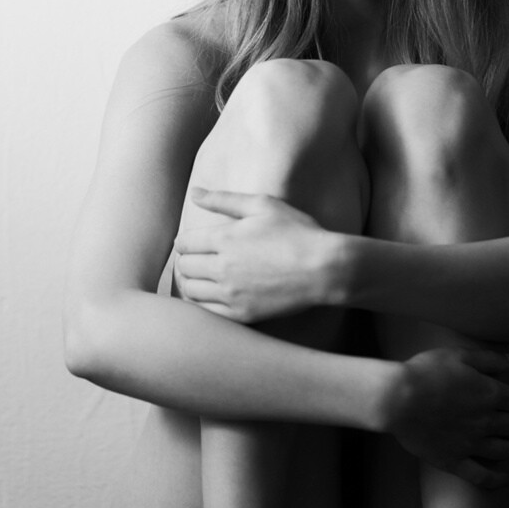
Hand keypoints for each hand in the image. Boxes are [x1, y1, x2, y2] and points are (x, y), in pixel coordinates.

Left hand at [174, 188, 330, 322]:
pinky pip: (207, 313)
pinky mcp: (242, 314)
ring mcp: (231, 294)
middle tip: (198, 260)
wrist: (325, 269)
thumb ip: (224, 199)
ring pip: (191, 291)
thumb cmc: (298, 232)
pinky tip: (213, 297)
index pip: (183, 243)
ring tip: (203, 279)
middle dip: (188, 261)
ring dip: (192, 283)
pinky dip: (203, 305)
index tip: (194, 244)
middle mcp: (222, 267)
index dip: (185, 242)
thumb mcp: (263, 205)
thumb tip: (194, 193)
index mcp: (224, 238)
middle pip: (185, 267)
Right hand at [382, 346, 508, 487]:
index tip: (506, 398)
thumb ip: (490, 359)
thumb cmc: (425, 373)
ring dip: (507, 443)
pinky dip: (497, 480)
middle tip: (501, 417)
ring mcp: (471, 444)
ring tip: (499, 439)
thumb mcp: (458, 355)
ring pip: (505, 450)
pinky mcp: (454, 461)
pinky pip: (483, 477)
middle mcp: (486, 421)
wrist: (396, 399)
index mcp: (490, 394)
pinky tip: (504, 478)